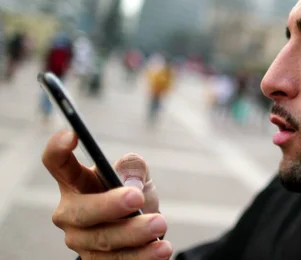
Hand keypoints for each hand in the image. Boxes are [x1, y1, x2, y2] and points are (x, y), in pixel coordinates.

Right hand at [42, 130, 172, 258]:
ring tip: (160, 224)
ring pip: (103, 240)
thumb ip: (133, 167)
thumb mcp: (137, 175)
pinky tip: (161, 249)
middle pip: (80, 211)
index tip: (74, 135)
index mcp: (75, 183)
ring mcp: (81, 241)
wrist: (146, 232)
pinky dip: (142, 256)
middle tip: (137, 198)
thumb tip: (130, 182)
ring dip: (134, 233)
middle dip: (110, 205)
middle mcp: (70, 213)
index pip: (56, 163)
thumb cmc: (134, 196)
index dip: (59, 149)